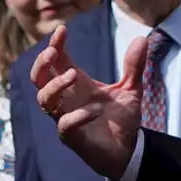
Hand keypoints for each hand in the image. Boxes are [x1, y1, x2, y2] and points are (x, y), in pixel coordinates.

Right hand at [32, 24, 146, 178]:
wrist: (130, 150)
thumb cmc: (122, 119)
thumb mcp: (132, 89)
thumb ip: (134, 66)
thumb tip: (142, 39)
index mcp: (76, 84)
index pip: (56, 61)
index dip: (54, 44)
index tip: (62, 30)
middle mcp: (66, 99)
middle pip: (38, 78)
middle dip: (41, 63)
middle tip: (53, 52)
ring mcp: (66, 117)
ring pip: (43, 100)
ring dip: (55, 85)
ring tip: (74, 75)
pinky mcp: (72, 137)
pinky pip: (64, 125)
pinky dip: (77, 115)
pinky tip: (96, 110)